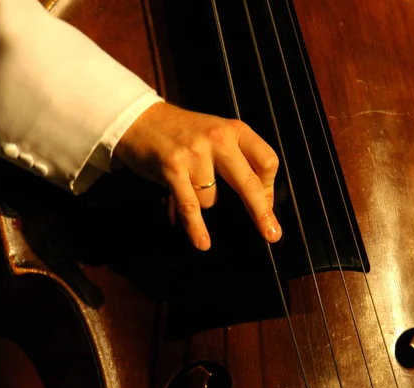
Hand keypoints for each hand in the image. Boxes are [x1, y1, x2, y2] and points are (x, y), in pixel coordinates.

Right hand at [113, 102, 282, 250]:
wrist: (141, 119)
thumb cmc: (184, 133)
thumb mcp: (218, 133)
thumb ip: (239, 158)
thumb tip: (261, 200)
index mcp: (235, 130)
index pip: (267, 161)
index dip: (268, 187)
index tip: (265, 203)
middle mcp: (218, 138)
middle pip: (249, 183)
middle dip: (261, 212)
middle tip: (272, 235)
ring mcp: (194, 153)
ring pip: (212, 199)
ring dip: (205, 202)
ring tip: (190, 185)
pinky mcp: (172, 167)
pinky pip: (190, 206)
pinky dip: (196, 227)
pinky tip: (203, 242)